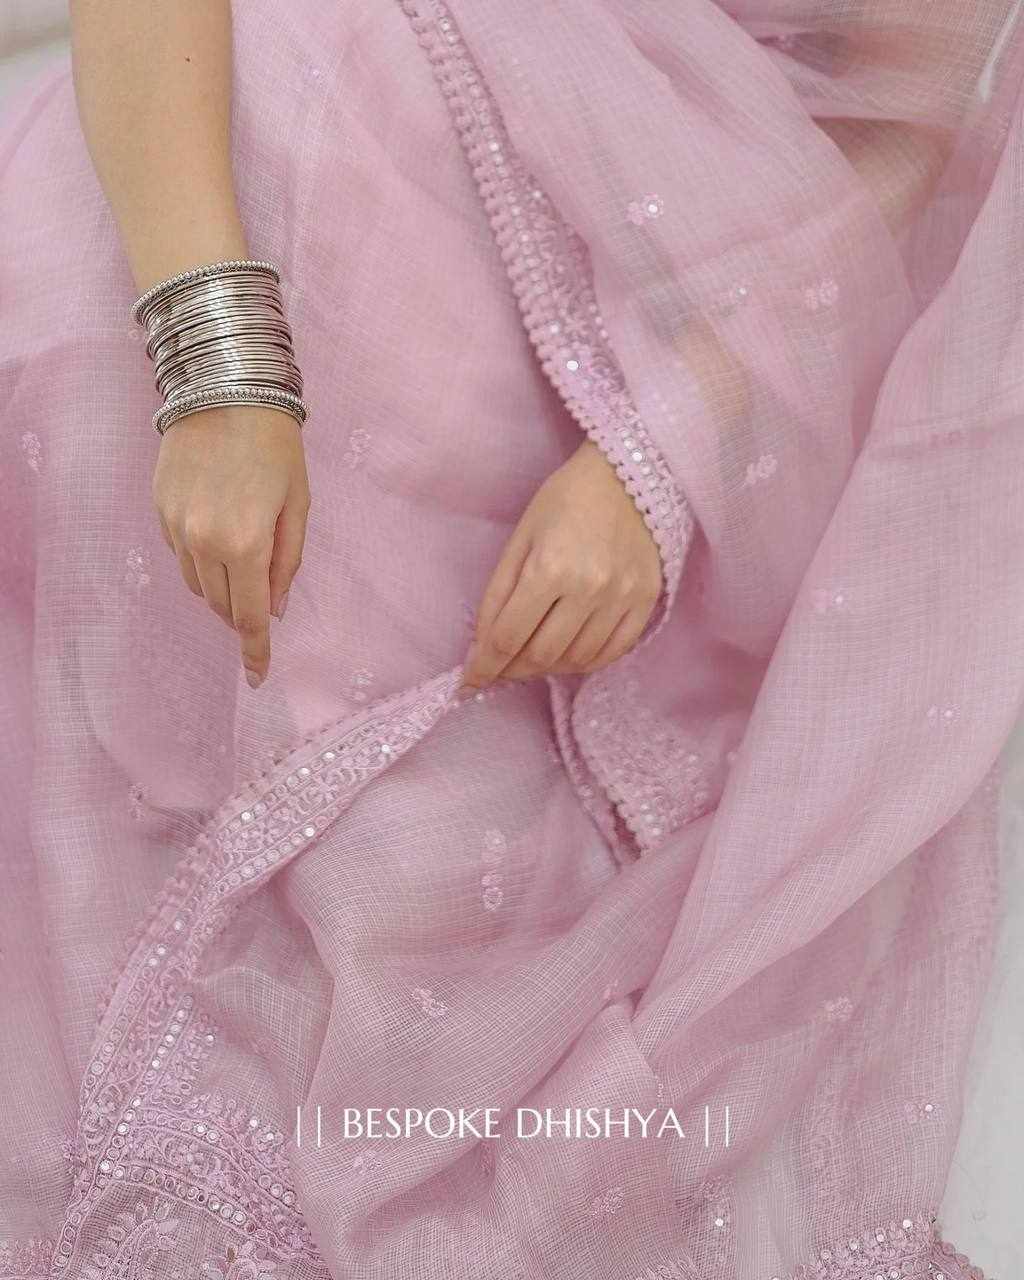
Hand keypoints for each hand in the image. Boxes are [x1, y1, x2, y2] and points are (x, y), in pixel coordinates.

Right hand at [152, 404, 310, 687]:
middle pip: (220, 605)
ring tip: (241, 558)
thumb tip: (275, 609)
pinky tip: (217, 529)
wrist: (224, 390)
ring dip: (220, 587)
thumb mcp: (297, 505)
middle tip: (260, 602)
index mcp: (246, 543)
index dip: (255, 651)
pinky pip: (180, 553)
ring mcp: (176, 526)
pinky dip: (201, 558)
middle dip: (240, 614)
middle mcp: (204, 541)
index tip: (259, 677)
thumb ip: (288, 562)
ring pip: (197, 584)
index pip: (248, 617)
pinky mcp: (159, 509)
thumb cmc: (276, 447)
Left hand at [460, 438, 661, 687]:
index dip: (485, 666)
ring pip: (577, 660)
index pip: (508, 637)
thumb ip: (498, 594)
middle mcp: (589, 588)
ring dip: (549, 667)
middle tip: (502, 665)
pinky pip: (614, 651)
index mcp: (549, 568)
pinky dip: (587, 662)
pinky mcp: (646, 600)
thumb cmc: (565, 500)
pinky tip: (570, 653)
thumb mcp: (520, 538)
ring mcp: (621, 597)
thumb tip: (482, 645)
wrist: (628, 476)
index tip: (470, 682)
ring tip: (534, 655)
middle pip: (542, 655)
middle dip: (514, 669)